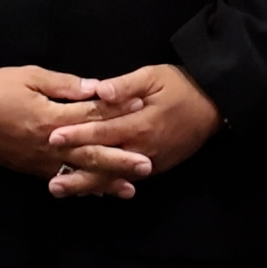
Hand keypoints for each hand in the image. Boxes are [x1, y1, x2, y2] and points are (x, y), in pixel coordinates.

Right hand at [0, 66, 149, 197]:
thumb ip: (62, 84)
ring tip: (130, 188)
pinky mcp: (27, 167)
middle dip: (120, 159)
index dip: (118, 113)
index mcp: (51, 117)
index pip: (92, 116)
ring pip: (77, 172)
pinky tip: (93, 192)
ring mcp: (38, 159)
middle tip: (147, 165)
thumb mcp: (27, 76)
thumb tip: (94, 88)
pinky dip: (78, 186)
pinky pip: (58, 178)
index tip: (142, 112)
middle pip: (91, 152)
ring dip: (104, 181)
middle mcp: (48, 144)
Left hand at [48, 64, 221, 187]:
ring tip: (64, 191)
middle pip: (106, 163)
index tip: (52, 138)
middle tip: (52, 185)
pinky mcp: (158, 166)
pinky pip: (129, 177)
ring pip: (116, 175)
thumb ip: (125, 85)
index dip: (77, 135)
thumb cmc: (180, 86)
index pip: (102, 132)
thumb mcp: (152, 76)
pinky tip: (91, 190)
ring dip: (90, 185)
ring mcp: (152, 160)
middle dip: (78, 174)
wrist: (215, 103)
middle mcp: (144, 148)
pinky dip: (109, 184)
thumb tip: (99, 91)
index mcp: (140, 124)